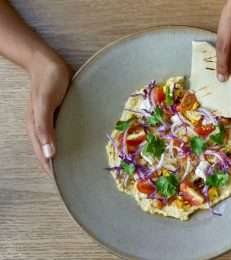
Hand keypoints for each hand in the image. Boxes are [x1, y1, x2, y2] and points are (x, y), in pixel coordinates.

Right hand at [26, 53, 71, 174]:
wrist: (47, 62)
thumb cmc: (47, 81)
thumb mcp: (45, 103)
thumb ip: (45, 127)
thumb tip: (49, 153)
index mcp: (36, 129)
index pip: (44, 157)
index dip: (52, 171)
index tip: (65, 185)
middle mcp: (43, 129)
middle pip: (50, 154)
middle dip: (60, 167)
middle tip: (77, 179)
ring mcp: (51, 123)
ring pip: (57, 145)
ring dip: (66, 155)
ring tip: (80, 167)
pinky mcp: (59, 116)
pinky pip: (63, 134)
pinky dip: (69, 142)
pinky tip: (80, 145)